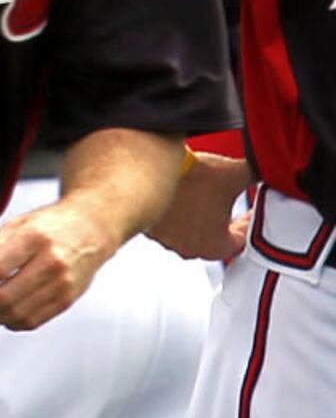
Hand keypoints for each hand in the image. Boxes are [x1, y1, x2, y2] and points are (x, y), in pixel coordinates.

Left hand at [0, 199, 118, 330]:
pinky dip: (13, 322)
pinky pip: (34, 321)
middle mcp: (52, 263)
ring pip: (19, 314)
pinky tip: (4, 314)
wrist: (93, 230)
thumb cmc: (54, 226)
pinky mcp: (68, 299)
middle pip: (6, 297)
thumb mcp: (19, 225)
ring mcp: (62, 284)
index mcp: (35, 240)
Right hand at [146, 150, 251, 265]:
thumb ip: (258, 175)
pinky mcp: (148, 227)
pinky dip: (176, 212)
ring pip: (189, 232)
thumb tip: (269, 167)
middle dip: (224, 221)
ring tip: (202, 196)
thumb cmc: (192, 178)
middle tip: (228, 204)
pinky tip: (180, 193)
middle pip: (215, 239)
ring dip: (198, 218)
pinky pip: (168, 224)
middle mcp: (189, 249)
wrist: (150, 168)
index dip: (250, 222)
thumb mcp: (237, 174)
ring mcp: (165, 240)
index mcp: (215, 247)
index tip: (251, 211)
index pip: (241, 241)